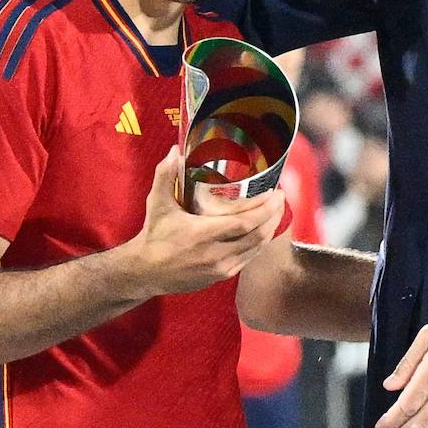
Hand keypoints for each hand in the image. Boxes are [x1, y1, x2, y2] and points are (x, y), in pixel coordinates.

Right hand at [117, 146, 285, 298]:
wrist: (146, 272)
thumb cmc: (154, 236)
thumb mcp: (157, 203)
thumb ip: (165, 175)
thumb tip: (176, 151)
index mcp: (203, 234)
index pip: (245, 223)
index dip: (264, 208)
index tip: (275, 193)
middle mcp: (216, 254)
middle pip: (257, 236)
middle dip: (273, 216)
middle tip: (280, 198)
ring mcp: (220, 268)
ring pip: (256, 249)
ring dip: (269, 230)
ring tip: (275, 212)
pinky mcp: (221, 277)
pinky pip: (248, 259)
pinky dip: (259, 244)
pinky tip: (262, 232)